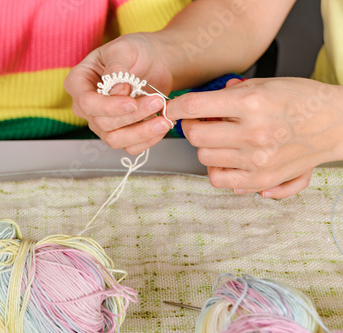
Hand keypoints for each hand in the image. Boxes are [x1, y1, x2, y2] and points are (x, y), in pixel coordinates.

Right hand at [64, 33, 177, 154]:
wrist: (153, 62)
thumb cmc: (135, 51)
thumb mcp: (124, 49)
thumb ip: (117, 67)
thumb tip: (116, 90)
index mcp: (78, 83)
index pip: (86, 103)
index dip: (108, 107)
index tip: (131, 103)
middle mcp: (87, 107)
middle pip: (102, 123)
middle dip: (132, 116)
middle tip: (156, 101)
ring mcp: (101, 123)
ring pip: (115, 140)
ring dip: (141, 132)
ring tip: (163, 120)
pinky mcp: (119, 133)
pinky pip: (130, 146)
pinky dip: (147, 139)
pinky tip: (161, 126)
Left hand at [168, 77, 342, 197]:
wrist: (336, 123)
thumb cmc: (301, 100)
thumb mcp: (265, 84)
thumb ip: (229, 93)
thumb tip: (200, 104)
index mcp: (252, 103)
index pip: (195, 106)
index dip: (174, 107)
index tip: (170, 109)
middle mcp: (253, 133)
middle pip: (195, 136)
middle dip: (191, 127)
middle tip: (200, 122)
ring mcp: (257, 159)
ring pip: (204, 158)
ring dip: (205, 147)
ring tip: (220, 139)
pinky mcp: (262, 179)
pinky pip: (219, 180)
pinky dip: (217, 170)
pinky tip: (228, 158)